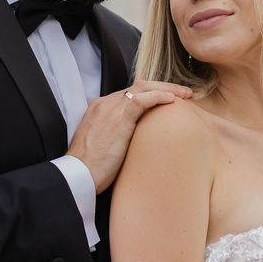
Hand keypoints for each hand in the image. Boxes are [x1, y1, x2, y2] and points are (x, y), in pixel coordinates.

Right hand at [67, 80, 192, 192]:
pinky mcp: (117, 120)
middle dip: (163, 86)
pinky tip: (172, 100)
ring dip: (167, 89)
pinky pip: (141, 100)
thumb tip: (136, 139)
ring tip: (185, 95)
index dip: (152, 92)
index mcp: (100, 107)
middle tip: (183, 93)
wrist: (78, 175)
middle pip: (139, 85)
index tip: (169, 98)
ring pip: (143, 88)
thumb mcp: (102, 144)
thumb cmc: (90, 167)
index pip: (130, 92)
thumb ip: (116, 133)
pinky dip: (158, 97)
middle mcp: (104, 103)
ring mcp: (110, 109)